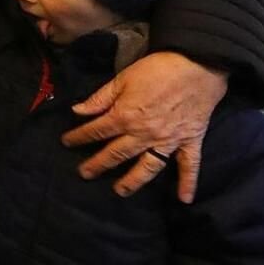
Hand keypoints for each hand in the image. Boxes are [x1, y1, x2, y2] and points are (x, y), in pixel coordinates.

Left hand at [61, 51, 226, 201]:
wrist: (197, 65)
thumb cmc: (157, 69)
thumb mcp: (122, 78)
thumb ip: (100, 98)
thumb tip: (77, 111)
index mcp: (125, 117)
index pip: (96, 131)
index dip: (79, 136)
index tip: (66, 142)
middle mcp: (144, 134)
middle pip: (116, 154)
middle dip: (98, 164)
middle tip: (84, 174)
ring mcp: (168, 141)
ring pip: (147, 167)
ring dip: (133, 181)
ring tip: (120, 191)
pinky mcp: (189, 141)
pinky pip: (189, 166)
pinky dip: (188, 183)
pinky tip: (185, 199)